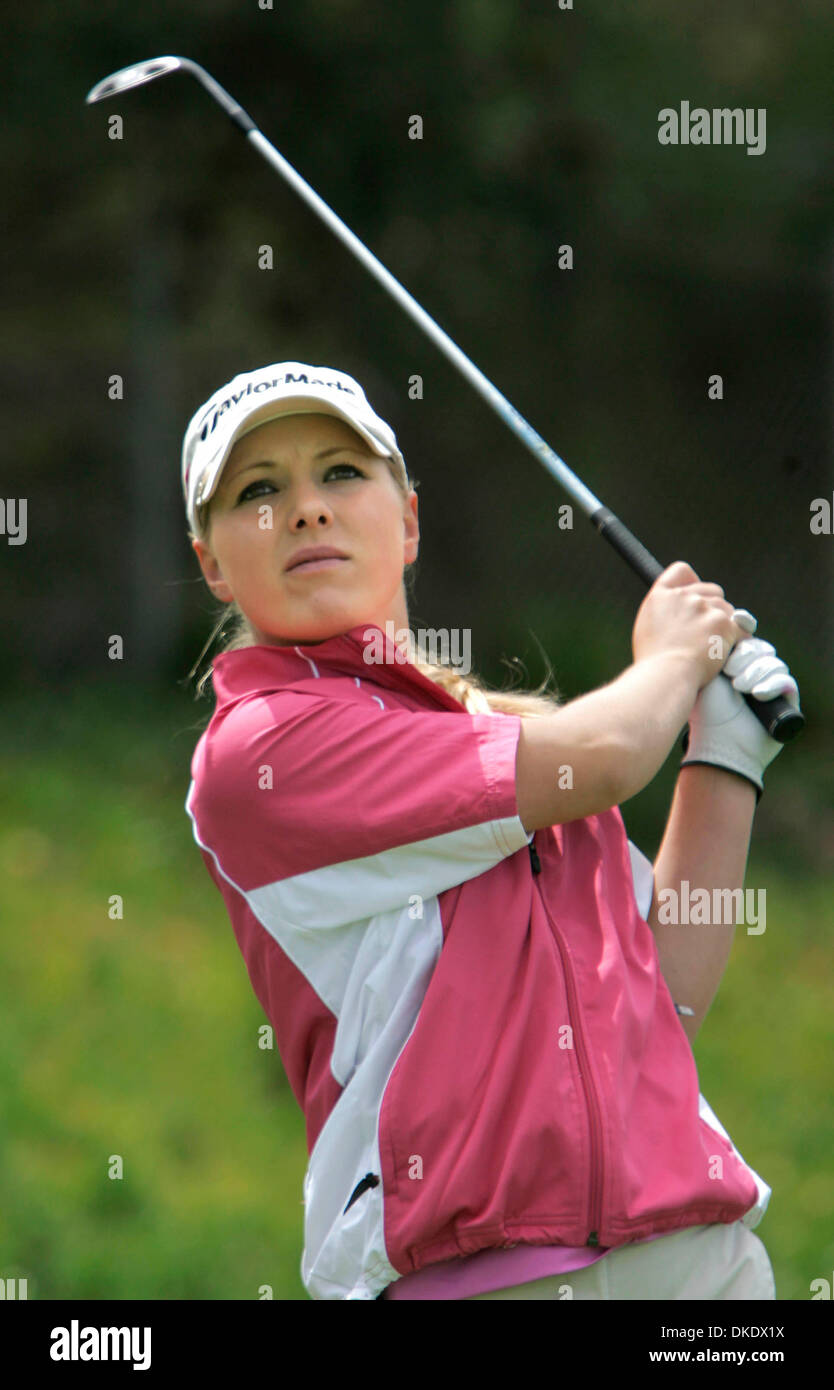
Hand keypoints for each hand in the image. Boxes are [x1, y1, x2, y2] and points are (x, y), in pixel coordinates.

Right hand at [633, 562, 750, 691]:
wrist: (666, 676)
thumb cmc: (654, 662)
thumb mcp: (648, 628)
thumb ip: (666, 612)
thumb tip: (683, 612)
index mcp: (661, 595)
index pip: (681, 571)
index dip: (693, 582)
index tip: (697, 596)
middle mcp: (683, 596)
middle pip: (712, 590)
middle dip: (714, 608)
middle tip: (707, 632)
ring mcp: (704, 607)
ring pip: (727, 609)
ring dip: (724, 625)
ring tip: (710, 648)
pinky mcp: (723, 622)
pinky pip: (739, 627)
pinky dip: (735, 639)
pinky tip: (724, 652)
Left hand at [681, 613, 800, 798]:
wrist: (717, 744)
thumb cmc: (705, 712)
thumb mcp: (704, 675)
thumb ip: (710, 649)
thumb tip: (716, 617)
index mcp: (732, 662)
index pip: (745, 635)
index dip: (743, 624)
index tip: (737, 619)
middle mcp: (752, 671)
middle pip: (760, 647)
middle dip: (745, 655)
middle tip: (729, 670)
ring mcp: (770, 685)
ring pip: (773, 662)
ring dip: (755, 672)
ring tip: (738, 686)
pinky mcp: (785, 700)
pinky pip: (785, 680)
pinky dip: (771, 684)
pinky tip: (757, 693)